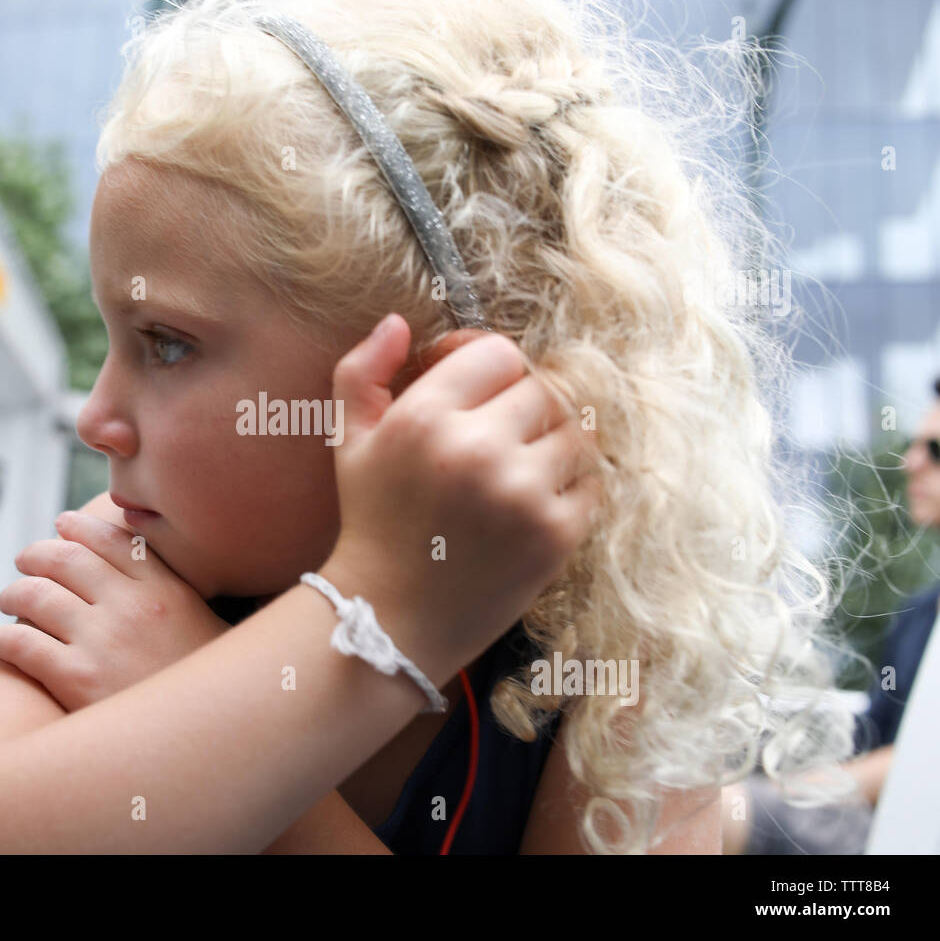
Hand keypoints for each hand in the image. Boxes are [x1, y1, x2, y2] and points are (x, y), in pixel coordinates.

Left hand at [0, 509, 230, 711]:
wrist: (204, 740)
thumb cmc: (207, 694)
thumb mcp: (214, 632)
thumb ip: (183, 602)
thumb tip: (156, 580)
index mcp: (168, 590)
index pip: (113, 540)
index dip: (80, 528)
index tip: (62, 524)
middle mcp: (134, 607)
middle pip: (68, 560)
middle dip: (37, 555)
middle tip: (24, 561)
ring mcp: (104, 641)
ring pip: (36, 596)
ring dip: (13, 593)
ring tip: (7, 599)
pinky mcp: (77, 680)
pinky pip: (22, 644)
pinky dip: (2, 638)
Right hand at [321, 313, 603, 680]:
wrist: (391, 618)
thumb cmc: (372, 521)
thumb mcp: (348, 440)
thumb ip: (361, 371)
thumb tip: (398, 322)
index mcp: (424, 418)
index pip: (500, 353)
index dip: (491, 368)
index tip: (477, 393)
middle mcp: (476, 450)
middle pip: (542, 389)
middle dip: (522, 409)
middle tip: (498, 440)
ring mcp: (522, 494)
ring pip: (574, 431)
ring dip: (551, 445)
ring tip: (518, 470)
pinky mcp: (555, 535)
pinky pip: (592, 482)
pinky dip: (571, 487)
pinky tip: (534, 503)